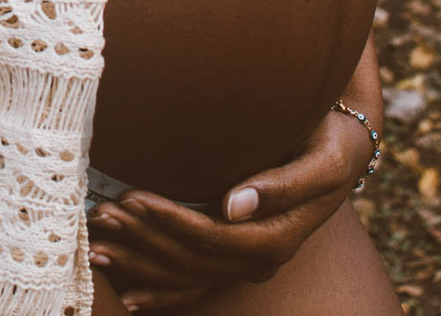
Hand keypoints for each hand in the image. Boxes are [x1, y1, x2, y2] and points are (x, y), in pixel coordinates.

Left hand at [85, 110, 371, 308]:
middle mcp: (261, 259)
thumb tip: (234, 206)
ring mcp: (246, 262)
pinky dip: (160, 291)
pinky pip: (193, 284)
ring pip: (186, 274)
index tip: (133, 197)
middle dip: (145, 240)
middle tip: (102, 215)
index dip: (171, 222)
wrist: (342, 149)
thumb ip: (283, 185)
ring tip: (99, 244)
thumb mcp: (323, 160)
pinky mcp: (234, 256)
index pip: (213, 238)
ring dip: (141, 263)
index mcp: (279, 238)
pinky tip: (129, 297)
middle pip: (192, 260)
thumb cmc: (330, 144)